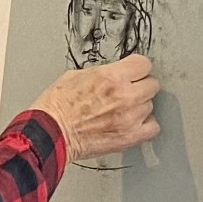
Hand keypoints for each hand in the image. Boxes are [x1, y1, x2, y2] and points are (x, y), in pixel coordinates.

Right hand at [29, 54, 160, 161]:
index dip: (137, 67)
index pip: (143, 64)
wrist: (49, 133)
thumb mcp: (74, 76)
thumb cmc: (55, 108)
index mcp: (110, 77)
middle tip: (128, 91)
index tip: (134, 71)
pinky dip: (145, 125)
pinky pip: (153, 127)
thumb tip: (114, 74)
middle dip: (140, 86)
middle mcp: (123, 96)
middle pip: (152, 84)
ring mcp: (129, 118)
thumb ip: (102, 74)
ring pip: (151, 106)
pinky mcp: (129, 137)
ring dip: (139, 106)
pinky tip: (133, 123)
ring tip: (123, 110)